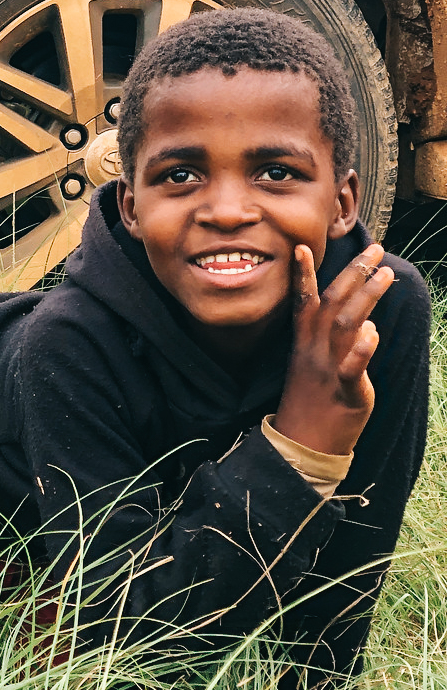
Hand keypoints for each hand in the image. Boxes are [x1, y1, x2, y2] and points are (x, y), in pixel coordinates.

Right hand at [273, 243, 392, 456]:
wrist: (304, 442)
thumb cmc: (314, 401)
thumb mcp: (317, 365)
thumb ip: (339, 341)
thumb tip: (366, 321)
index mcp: (304, 343)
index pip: (303, 301)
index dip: (302, 274)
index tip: (302, 246)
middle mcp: (313, 351)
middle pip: (332, 304)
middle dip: (353, 273)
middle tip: (374, 248)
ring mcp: (328, 370)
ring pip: (346, 326)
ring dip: (366, 297)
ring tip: (386, 273)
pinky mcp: (345, 392)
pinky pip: (352, 368)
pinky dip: (361, 349)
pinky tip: (372, 332)